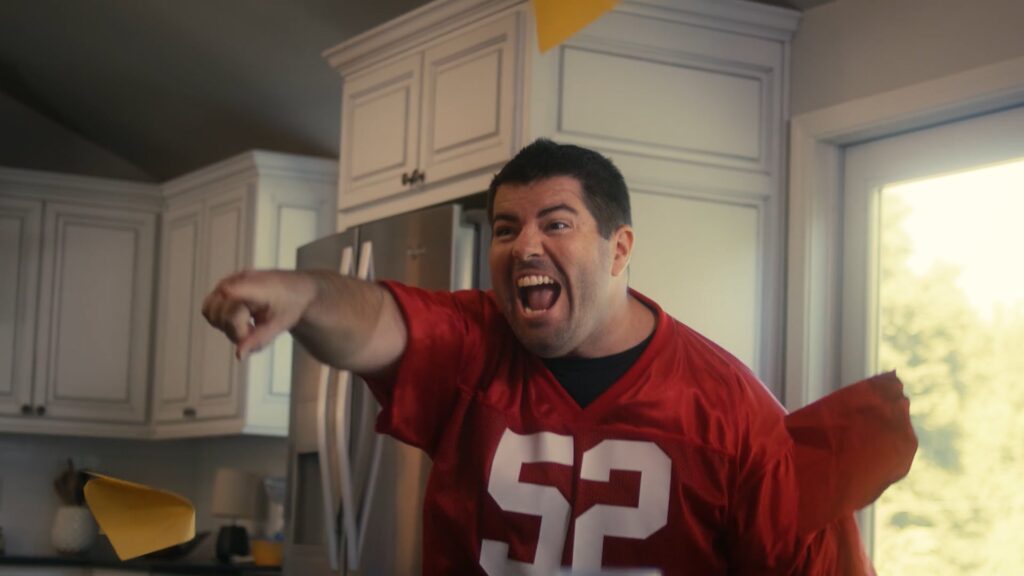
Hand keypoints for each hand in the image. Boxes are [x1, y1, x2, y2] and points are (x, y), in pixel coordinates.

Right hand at [201, 270, 315, 358]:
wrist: (295, 288)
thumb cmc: (290, 304)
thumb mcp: (281, 324)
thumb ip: (260, 339)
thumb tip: (239, 355)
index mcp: (258, 286)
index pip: (237, 288)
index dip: (228, 291)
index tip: (225, 291)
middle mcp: (237, 281)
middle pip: (221, 316)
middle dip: (236, 332)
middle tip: (255, 331)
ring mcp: (226, 283)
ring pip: (210, 314)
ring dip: (227, 327)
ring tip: (249, 325)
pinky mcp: (220, 289)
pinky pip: (209, 311)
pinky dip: (222, 321)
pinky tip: (242, 320)